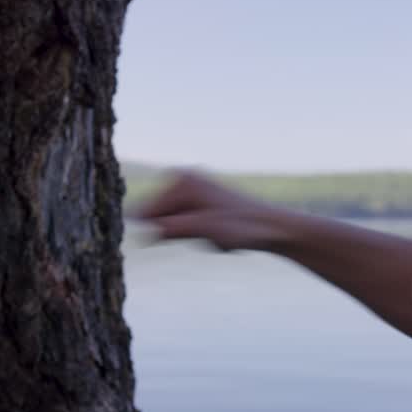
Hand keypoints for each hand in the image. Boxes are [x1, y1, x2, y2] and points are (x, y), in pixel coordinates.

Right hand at [133, 171, 285, 251]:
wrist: (272, 228)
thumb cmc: (241, 228)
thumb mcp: (203, 230)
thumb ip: (172, 227)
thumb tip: (139, 228)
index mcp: (182, 179)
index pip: (148, 212)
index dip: (163, 233)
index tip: (192, 235)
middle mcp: (184, 176)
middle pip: (158, 217)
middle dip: (178, 232)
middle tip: (208, 234)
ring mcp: (192, 187)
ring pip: (171, 223)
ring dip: (189, 235)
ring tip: (214, 234)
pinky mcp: (199, 199)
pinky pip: (183, 223)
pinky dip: (196, 233)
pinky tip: (218, 232)